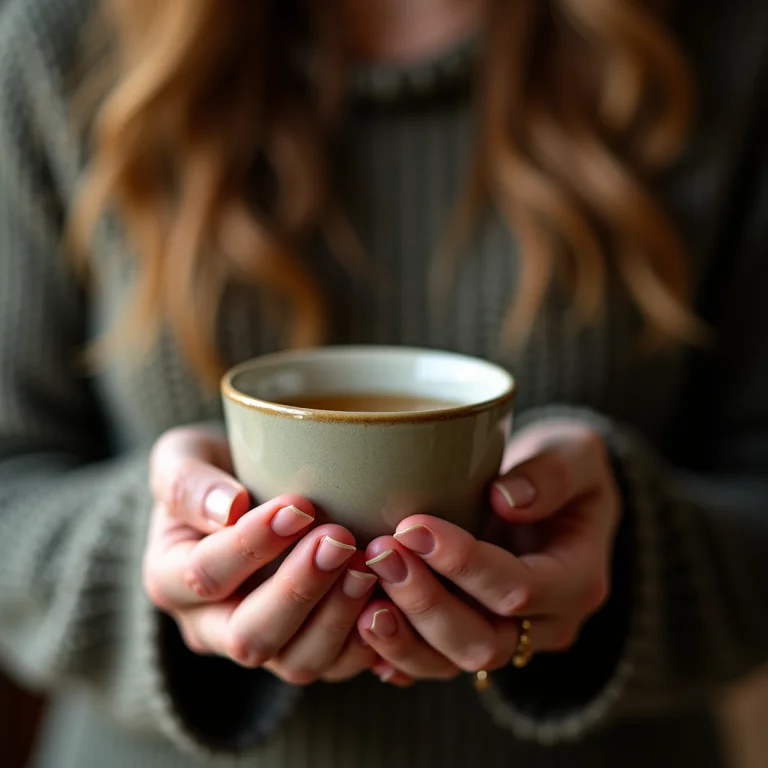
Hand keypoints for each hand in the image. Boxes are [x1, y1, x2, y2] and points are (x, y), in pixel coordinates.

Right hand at [142, 425, 379, 684]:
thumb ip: (186, 480)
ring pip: (295, 662)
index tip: (298, 506)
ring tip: (366, 567)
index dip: (251, 545)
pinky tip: (389, 603)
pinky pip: (337, 665)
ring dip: (336, 618)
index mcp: (171, 578)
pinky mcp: (306, 647)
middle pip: (249, 635)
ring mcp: (262, 642)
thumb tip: (225, 508)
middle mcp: (211, 625)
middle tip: (339, 540)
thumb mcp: (183, 456)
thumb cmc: (215, 470)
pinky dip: (367, 641)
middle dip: (298, 590)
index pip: (205, 575)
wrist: (246, 492)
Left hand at [358, 419, 620, 680]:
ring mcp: (509, 637)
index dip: (464, 563)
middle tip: (380, 554)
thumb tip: (506, 499)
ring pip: (452, 663)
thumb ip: (552, 474)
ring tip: (361, 596)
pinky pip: (433, 661)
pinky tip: (360, 625)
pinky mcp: (472, 634)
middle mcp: (546, 624)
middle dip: (424, 601)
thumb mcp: (576, 453)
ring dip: (402, 634)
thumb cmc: (566, 467)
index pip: (519, 589)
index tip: (414, 527)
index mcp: (578, 581)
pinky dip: (395, 650)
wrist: (556, 493)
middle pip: (483, 640)